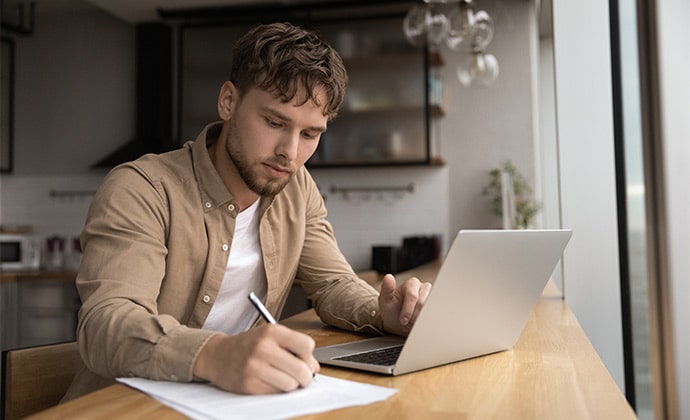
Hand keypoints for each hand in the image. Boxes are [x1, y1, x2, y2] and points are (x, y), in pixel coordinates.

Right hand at [193, 324, 318, 393]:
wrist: (217, 355)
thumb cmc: (249, 346)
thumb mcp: (270, 337)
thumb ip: (294, 348)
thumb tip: (314, 368)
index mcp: (272, 331)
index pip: (307, 345)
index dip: (308, 356)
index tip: (303, 360)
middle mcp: (263, 347)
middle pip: (302, 369)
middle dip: (305, 377)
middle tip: (301, 377)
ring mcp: (255, 366)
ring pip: (291, 384)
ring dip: (290, 385)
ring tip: (281, 378)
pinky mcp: (249, 384)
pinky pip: (276, 393)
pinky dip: (276, 390)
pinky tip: (268, 381)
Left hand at [378, 274, 431, 335]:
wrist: (399, 323)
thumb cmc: (392, 310)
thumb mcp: (385, 301)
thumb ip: (386, 289)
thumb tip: (388, 277)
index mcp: (412, 283)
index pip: (412, 296)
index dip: (408, 310)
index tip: (403, 321)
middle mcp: (424, 288)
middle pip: (423, 303)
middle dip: (414, 316)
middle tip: (407, 323)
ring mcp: (432, 298)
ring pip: (431, 309)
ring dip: (421, 319)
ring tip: (412, 322)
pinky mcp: (436, 307)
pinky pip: (436, 315)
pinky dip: (428, 321)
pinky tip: (420, 323)